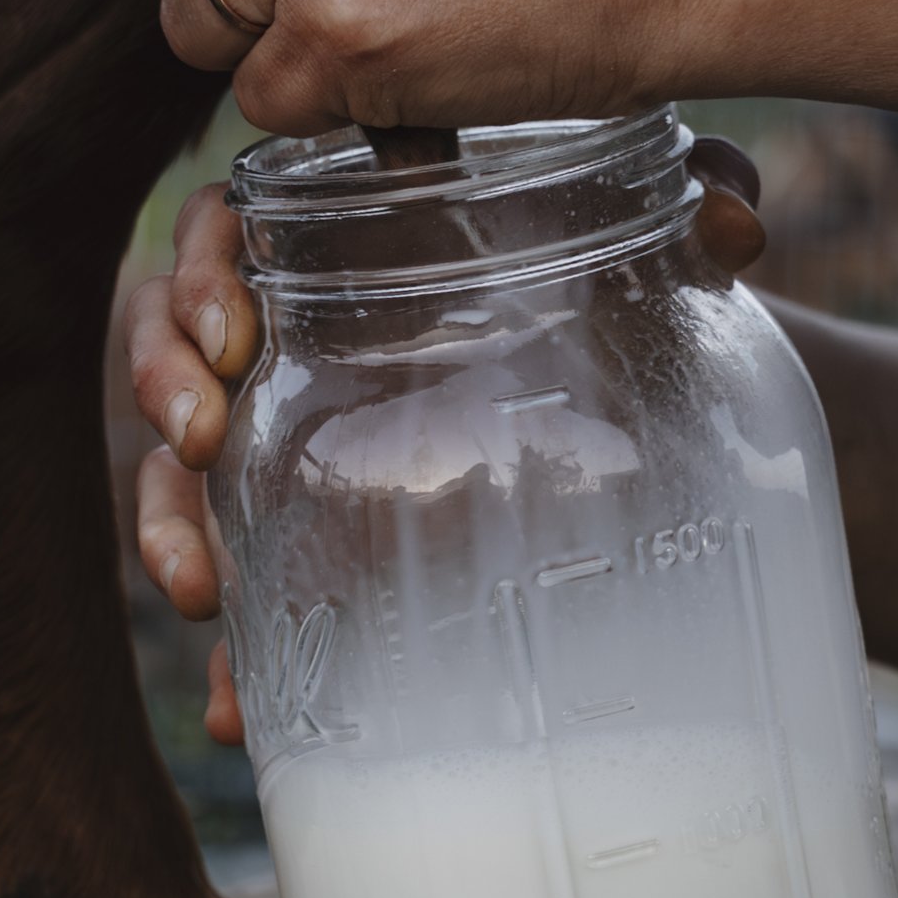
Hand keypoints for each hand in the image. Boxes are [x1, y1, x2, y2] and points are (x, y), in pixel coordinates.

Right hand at [128, 147, 767, 745]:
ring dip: (165, 521)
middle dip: (161, 380)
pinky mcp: (314, 547)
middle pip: (173, 338)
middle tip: (203, 432)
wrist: (657, 413)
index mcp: (349, 245)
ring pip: (176, 468)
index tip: (237, 331)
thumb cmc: (624, 294)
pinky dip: (227, 653)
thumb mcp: (658, 234)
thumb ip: (700, 189)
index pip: (227, 228)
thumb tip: (737, 225)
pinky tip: (232, 708)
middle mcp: (298, 343)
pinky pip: (244, 592)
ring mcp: (294, 450)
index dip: (203, 269)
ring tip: (198, 587)